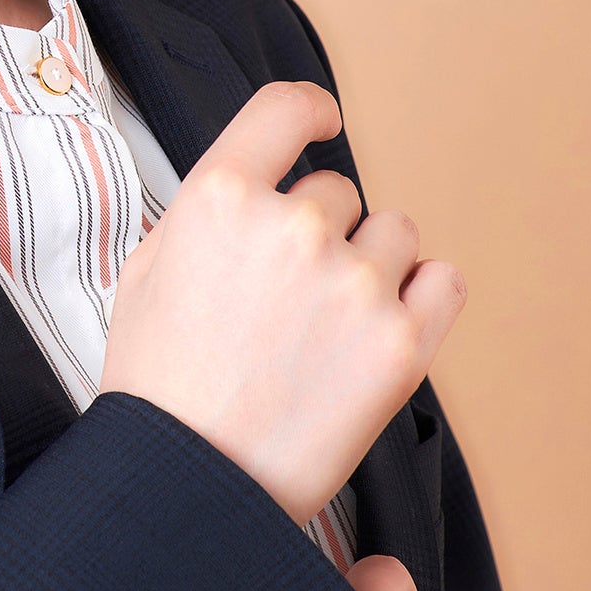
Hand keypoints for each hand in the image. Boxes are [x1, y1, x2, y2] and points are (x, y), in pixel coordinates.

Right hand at [99, 81, 464, 521]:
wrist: (190, 482)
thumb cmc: (160, 385)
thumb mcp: (146, 271)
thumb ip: (208, 211)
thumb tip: (258, 188)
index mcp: (219, 198)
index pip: (285, 108)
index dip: (310, 111)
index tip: (323, 123)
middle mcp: (293, 228)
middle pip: (338, 191)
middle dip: (320, 232)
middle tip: (288, 298)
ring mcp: (354, 283)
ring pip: (393, 233)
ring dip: (370, 265)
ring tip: (328, 326)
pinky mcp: (401, 342)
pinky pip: (444, 281)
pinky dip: (422, 296)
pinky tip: (386, 324)